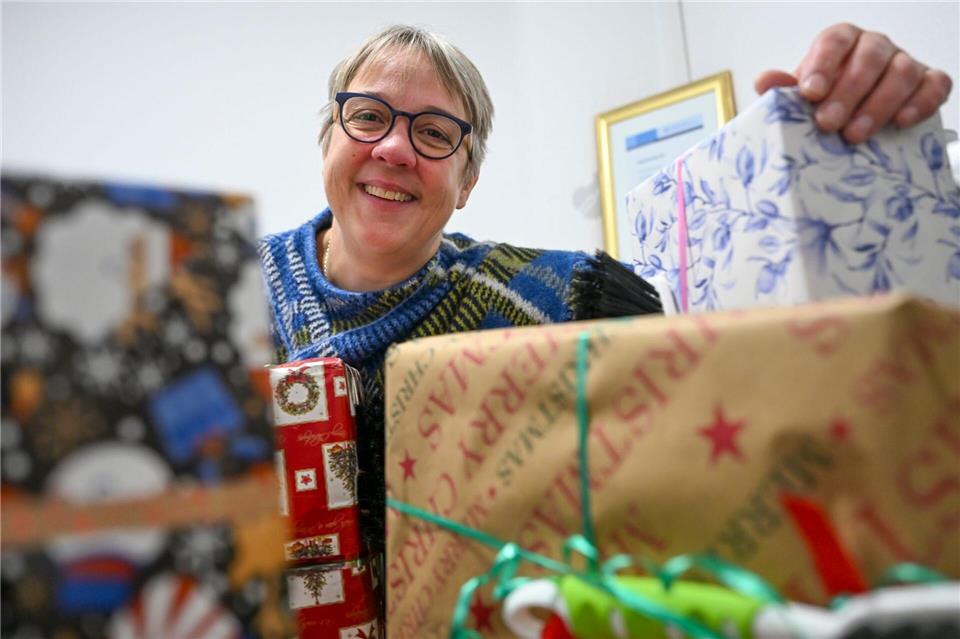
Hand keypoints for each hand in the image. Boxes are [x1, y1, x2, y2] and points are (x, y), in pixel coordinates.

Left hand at [754, 23, 952, 143]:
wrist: (854, 115)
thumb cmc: (826, 102)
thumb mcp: (802, 97)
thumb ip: (784, 90)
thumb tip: (765, 82)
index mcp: (842, 42)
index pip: (835, 41)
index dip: (823, 65)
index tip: (810, 93)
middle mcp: (875, 47)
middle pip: (868, 59)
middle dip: (847, 92)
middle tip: (827, 123)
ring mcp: (904, 63)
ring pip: (901, 73)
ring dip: (878, 105)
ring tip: (855, 136)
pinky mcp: (929, 82)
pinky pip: (935, 86)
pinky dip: (921, 103)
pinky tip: (901, 122)